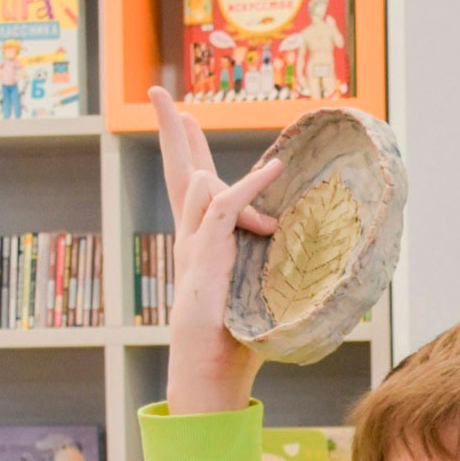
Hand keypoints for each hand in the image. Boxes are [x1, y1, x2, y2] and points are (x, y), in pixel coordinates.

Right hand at [153, 85, 282, 412]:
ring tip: (196, 117)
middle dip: (170, 133)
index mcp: (199, 242)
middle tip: (160, 96)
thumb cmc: (237, 337)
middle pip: (177, 172)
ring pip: (197, 184)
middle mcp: (189, 236)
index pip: (191, 187)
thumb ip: (269, 264)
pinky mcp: (207, 252)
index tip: (184, 120)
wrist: (211, 364)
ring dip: (200, 153)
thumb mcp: (256, 289)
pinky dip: (251, 187)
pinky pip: (225, 207)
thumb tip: (299, 250)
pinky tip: (273, 169)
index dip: (186, 152)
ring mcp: (193, 242)